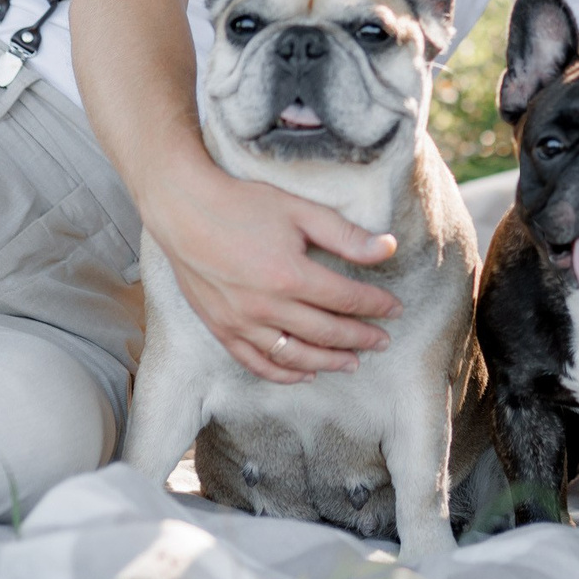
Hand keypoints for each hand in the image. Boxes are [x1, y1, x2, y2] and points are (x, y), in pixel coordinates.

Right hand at [142, 151, 400, 383]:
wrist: (183, 210)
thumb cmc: (242, 205)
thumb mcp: (299, 210)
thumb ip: (345, 235)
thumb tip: (388, 248)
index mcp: (291, 275)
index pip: (346, 300)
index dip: (375, 307)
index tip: (395, 310)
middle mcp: (267, 306)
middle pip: (326, 333)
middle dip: (360, 339)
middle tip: (382, 342)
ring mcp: (241, 322)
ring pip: (295, 356)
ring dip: (328, 362)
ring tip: (352, 363)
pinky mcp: (221, 328)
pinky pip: (256, 362)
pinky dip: (284, 374)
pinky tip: (304, 374)